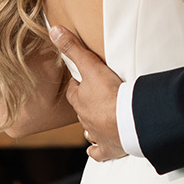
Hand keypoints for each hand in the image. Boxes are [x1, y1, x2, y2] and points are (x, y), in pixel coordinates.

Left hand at [50, 24, 127, 160]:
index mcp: (79, 101)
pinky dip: (96, 151)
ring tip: (96, 120)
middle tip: (95, 96)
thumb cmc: (111, 94)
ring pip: (88, 130)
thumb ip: (73, 48)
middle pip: (82, 109)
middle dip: (86, 103)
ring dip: (91, 125)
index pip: (74, 90)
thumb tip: (53, 30)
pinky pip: (98, 152)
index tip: (83, 79)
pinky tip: (95, 149)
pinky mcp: (109, 149)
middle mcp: (84, 119)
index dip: (78, 84)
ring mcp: (96, 135)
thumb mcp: (91, 66)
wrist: (130, 121)